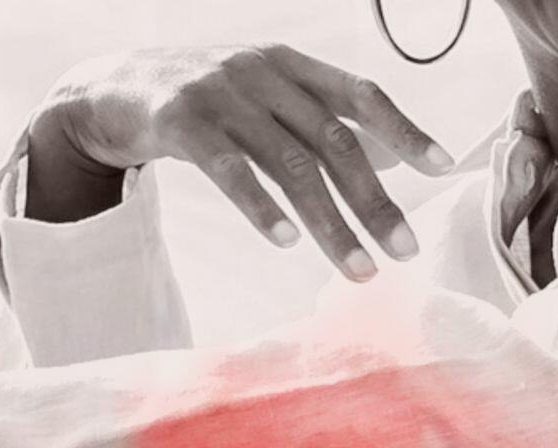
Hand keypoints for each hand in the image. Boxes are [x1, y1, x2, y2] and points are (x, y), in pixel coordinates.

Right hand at [25, 47, 453, 280]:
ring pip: (289, 164)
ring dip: (331, 223)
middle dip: (375, 201)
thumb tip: (396, 165)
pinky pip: (230, 169)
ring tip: (361, 271)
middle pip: (333, 141)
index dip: (404, 130)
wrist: (114, 87)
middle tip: (406, 252)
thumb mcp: (269, 102)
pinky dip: (261, 208)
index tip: (443, 168)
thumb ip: (322, 126)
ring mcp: (219, 93)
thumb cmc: (210, 104)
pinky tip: (287, 242)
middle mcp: (259, 71)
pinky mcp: (180, 120)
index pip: (359, 94)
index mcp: (290, 65)